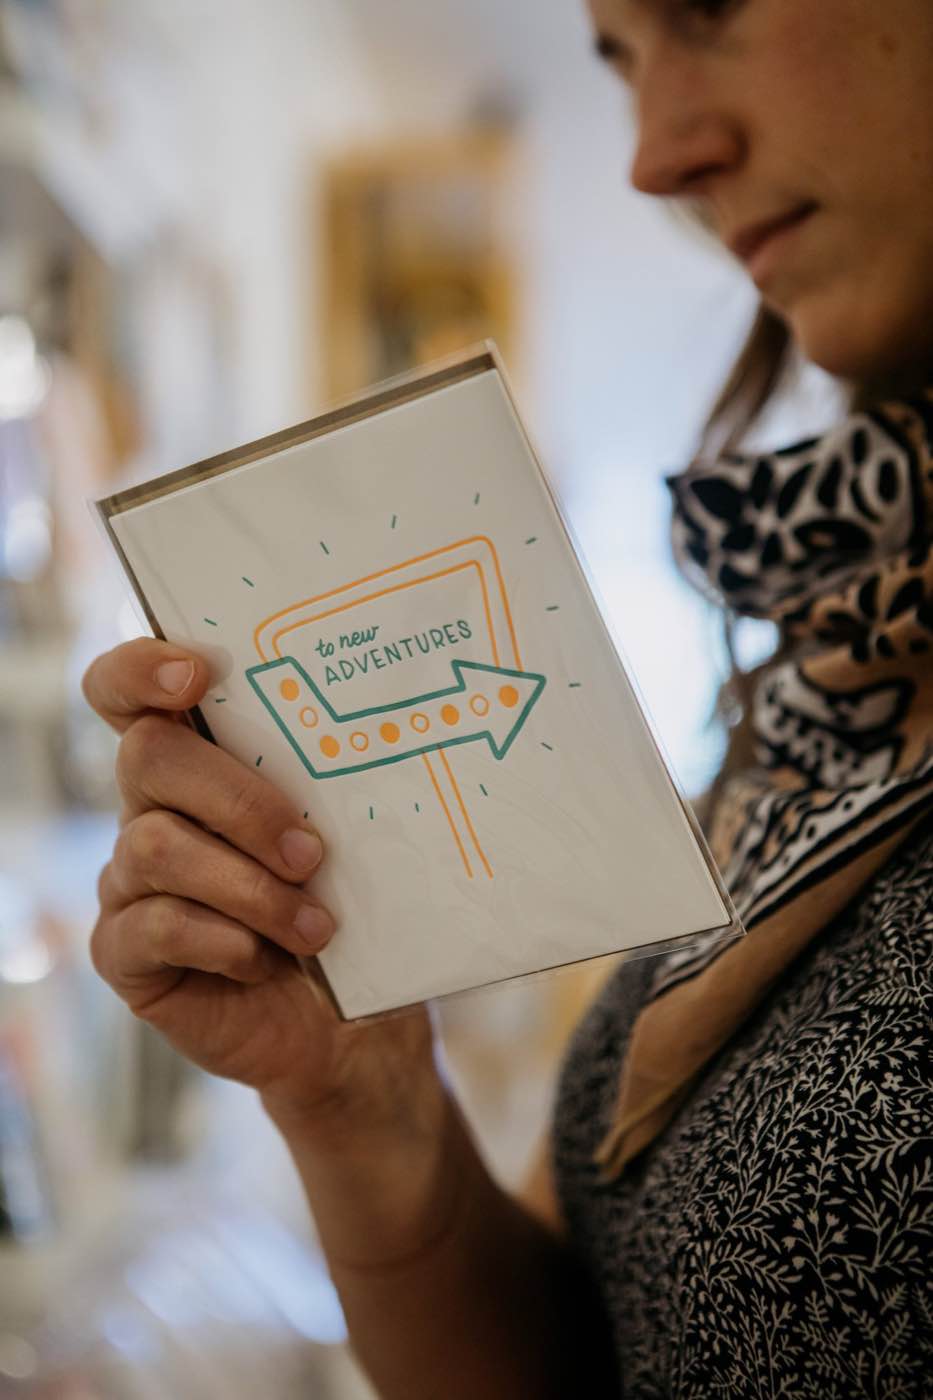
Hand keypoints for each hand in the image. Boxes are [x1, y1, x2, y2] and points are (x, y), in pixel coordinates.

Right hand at [82, 638, 432, 1131]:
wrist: (346, 1025)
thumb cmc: (352, 911)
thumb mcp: (354, 839)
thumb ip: (336, 787)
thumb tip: (388, 733)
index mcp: (199, 761)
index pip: (130, 690)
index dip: (142, 668)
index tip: (197, 673)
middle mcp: (151, 808)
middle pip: (149, 756)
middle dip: (238, 800)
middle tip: (312, 852)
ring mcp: (130, 880)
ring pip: (154, 847)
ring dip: (249, 887)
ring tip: (317, 925)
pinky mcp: (125, 950)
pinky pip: (155, 926)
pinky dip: (223, 940)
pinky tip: (265, 960)